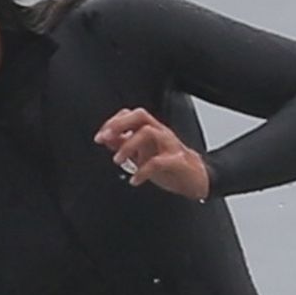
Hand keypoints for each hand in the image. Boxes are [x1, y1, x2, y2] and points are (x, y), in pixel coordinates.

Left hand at [94, 108, 210, 200]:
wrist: (195, 179)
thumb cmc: (168, 166)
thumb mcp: (141, 155)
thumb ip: (124, 145)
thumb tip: (105, 138)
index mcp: (152, 129)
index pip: (131, 115)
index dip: (113, 123)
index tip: (100, 137)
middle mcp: (161, 133)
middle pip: (140, 116)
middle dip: (120, 124)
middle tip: (105, 138)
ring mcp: (170, 145)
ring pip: (148, 133)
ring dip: (128, 145)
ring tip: (117, 160)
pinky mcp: (177, 161)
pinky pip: (159, 162)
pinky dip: (143, 171)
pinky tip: (134, 180)